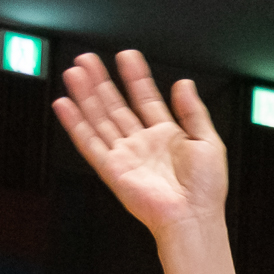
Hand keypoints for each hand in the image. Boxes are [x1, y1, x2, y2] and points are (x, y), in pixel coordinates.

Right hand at [51, 52, 238, 273]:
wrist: (194, 216)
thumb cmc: (207, 189)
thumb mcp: (209, 142)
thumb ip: (193, 111)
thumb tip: (184, 84)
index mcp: (168, 136)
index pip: (146, 99)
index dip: (136, 77)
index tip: (127, 57)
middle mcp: (143, 143)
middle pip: (116, 105)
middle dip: (102, 81)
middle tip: (89, 59)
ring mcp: (126, 155)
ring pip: (100, 118)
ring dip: (86, 95)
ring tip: (75, 72)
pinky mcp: (112, 169)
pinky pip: (89, 143)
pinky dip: (75, 124)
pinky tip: (64, 104)